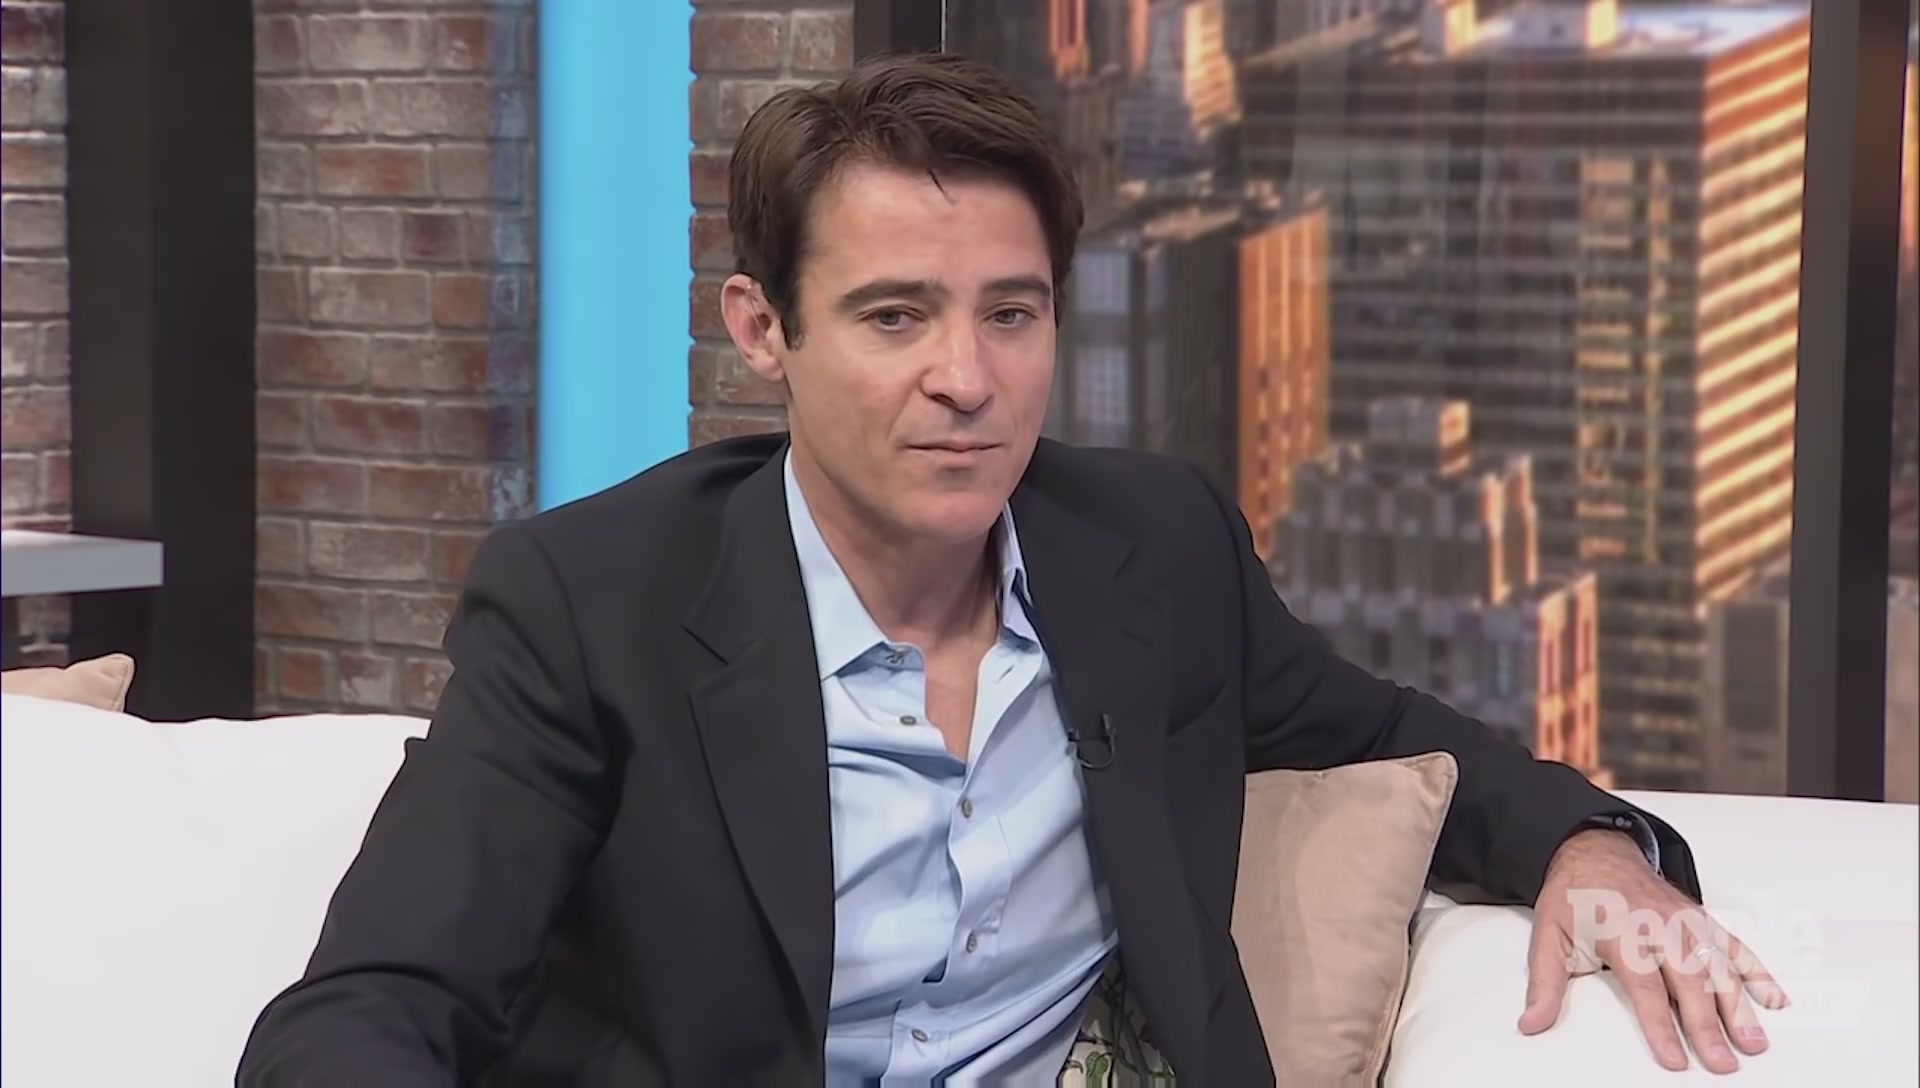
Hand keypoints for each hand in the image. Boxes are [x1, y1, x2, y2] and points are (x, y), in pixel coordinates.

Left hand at [1519, 828, 1790, 1073]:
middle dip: (1708, 1025)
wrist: (1596, 851)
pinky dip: (1758, 972)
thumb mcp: (1548, 936)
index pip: (1645, 987)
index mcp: (1622, 933)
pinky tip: (1776, 1000)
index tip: (1674, 1059)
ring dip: (1740, 1006)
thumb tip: (1530, 1024)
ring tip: (1754, 1042)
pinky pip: (1735, 947)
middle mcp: (1660, 927)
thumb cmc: (1574, 898)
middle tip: (1722, 1063)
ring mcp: (1687, 922)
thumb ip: (1544, 984)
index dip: (1660, 1024)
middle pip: (1690, 981)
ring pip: (1719, 967)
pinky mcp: (1702, 920)